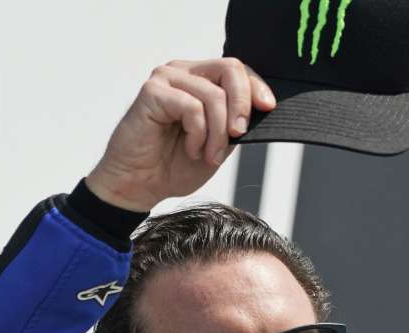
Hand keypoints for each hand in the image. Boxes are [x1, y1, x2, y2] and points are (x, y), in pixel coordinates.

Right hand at [86, 58, 275, 211]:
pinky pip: (192, 107)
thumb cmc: (173, 165)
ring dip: (217, 133)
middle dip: (242, 104)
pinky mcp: (152, 92)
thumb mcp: (218, 144)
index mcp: (199, 80)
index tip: (269, 109)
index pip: (236, 70)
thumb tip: (261, 109)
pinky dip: (198, 134)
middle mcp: (182, 73)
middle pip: (229, 69)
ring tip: (208, 155)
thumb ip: (235, 123)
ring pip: (214, 95)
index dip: (256, 88)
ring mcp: (165, 79)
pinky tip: (191, 149)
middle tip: (238, 134)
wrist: (139, 187)